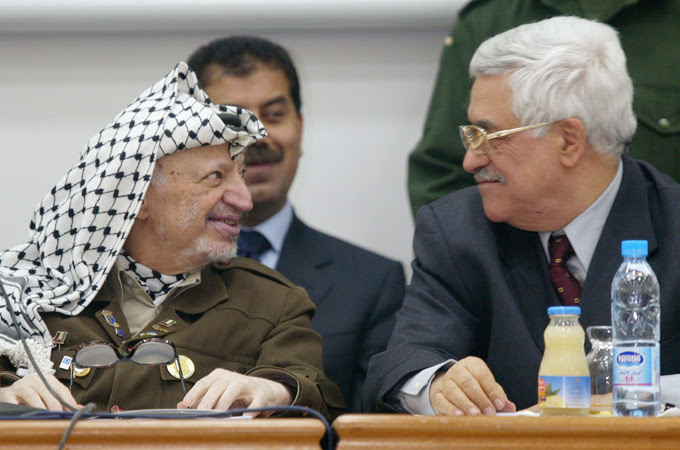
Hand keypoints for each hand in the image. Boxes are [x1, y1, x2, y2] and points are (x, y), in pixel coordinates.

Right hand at [0, 373, 78, 410]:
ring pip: (33, 396)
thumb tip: (79, 408)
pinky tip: (30, 416)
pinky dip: (25, 410)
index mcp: (46, 378)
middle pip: (48, 392)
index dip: (68, 400)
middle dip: (56, 405)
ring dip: (41, 408)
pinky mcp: (8, 395)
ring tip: (47, 417)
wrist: (7, 394)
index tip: (73, 410)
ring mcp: (20, 386)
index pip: (60, 388)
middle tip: (60, 416)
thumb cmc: (30, 395)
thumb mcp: (46, 395)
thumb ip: (61, 400)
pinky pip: (17, 403)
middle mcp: (34, 379)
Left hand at [177, 369, 292, 416]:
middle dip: (208, 399)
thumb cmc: (238, 395)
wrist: (267, 391)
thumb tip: (180, 406)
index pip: (204, 382)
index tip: (186, 404)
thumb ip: (201, 399)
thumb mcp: (219, 395)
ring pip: (234, 389)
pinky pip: (256, 401)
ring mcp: (248, 385)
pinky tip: (245, 417)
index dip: (194, 393)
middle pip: (218, 385)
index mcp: (220, 376)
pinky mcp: (261, 394)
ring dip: (225, 402)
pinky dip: (251, 409)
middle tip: (201, 412)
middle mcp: (233, 378)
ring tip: (219, 414)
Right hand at [429, 356, 515, 415]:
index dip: (491, 389)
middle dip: (480, 398)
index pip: (481, 374)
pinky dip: (451, 409)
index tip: (500, 404)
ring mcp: (445, 383)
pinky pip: (442, 401)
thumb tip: (510, 407)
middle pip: (467, 382)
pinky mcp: (436, 395)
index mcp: (471, 364)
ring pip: (453, 391)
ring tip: (476, 415)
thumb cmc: (475, 388)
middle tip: (490, 412)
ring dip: (466, 404)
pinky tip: (460, 415)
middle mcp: (456, 371)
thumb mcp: (487, 388)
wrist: (451, 386)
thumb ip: (498, 396)